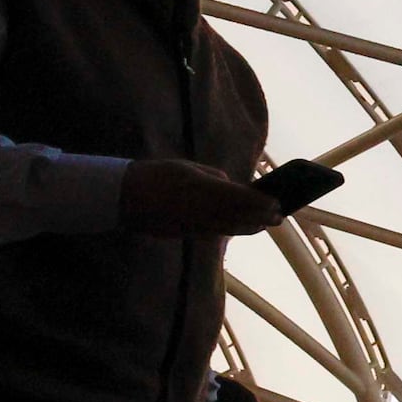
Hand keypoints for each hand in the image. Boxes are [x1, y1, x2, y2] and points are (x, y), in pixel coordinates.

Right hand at [121, 158, 283, 237]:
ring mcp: (196, 225)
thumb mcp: (187, 168)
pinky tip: (241, 227)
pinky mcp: (187, 234)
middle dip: (262, 218)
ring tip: (264, 223)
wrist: (122, 198)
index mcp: (205, 190)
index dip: (264, 203)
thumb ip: (213, 177)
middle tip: (279, 216)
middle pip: (242, 218)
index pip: (244, 200)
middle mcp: (205, 211)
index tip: (278, 203)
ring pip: (231, 229)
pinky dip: (233, 230)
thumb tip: (231, 186)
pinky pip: (216, 233)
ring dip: (250, 227)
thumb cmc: (155, 176)